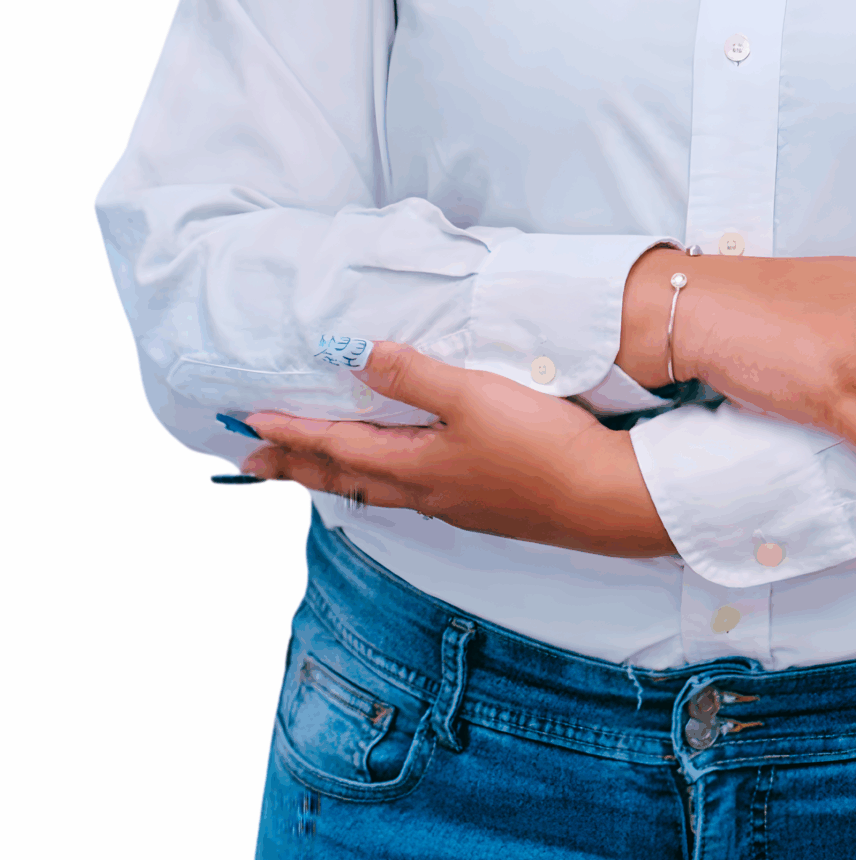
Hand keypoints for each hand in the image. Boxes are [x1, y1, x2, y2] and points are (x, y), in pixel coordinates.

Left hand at [238, 343, 673, 556]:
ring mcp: (452, 502)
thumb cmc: (540, 447)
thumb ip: (414, 376)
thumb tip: (355, 355)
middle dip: (296, 464)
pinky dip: (376, 479)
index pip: (337, 446)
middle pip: (342, 478)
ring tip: (309, 467)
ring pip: (373, 489)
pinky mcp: (479, 504)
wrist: (601, 498)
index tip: (250, 419)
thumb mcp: (474, 396)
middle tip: (253, 460)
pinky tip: (393, 473)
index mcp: (414, 467)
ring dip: (333, 474)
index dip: (292, 429)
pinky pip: (406, 492)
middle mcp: (424, 492)